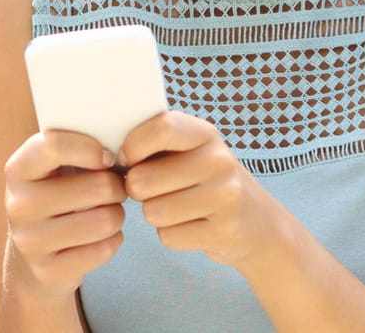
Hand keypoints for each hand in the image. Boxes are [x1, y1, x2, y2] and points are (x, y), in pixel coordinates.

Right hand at [2, 129, 128, 298]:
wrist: (30, 259)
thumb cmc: (53, 199)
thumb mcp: (50, 170)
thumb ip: (73, 148)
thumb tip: (119, 141)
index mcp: (17, 170)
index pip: (54, 145)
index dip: (92, 148)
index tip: (108, 157)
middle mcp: (18, 204)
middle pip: (96, 186)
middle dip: (116, 187)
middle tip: (114, 189)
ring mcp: (30, 241)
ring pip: (105, 220)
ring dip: (117, 215)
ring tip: (108, 213)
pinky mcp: (49, 271)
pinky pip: (104, 249)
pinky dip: (113, 241)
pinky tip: (101, 238)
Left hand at [119, 112, 284, 269]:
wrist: (257, 222)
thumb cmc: (203, 180)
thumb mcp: (188, 151)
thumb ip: (154, 142)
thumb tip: (108, 154)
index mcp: (204, 133)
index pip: (160, 128)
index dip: (132, 146)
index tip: (128, 159)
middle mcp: (219, 160)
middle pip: (143, 179)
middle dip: (137, 190)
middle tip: (154, 190)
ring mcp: (226, 197)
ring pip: (153, 212)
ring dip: (155, 213)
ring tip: (176, 206)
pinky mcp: (224, 231)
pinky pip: (168, 236)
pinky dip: (171, 235)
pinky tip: (191, 225)